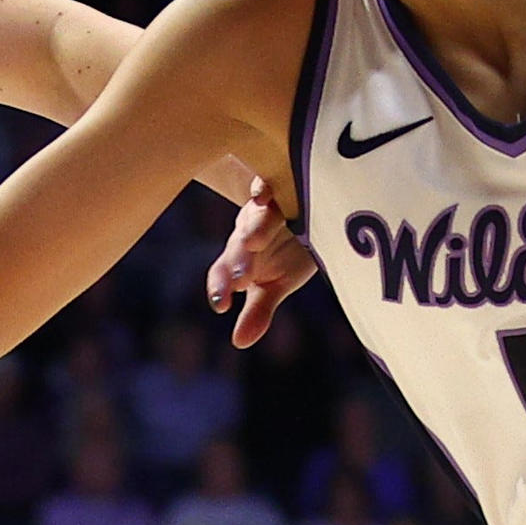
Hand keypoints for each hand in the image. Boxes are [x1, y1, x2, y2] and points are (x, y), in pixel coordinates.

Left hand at [204, 186, 321, 348]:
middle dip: (237, 262)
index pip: (223, 272)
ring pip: (256, 216)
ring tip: (253, 242)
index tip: (221, 306)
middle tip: (240, 281)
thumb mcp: (277, 283)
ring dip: (254, 228)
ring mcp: (266, 207)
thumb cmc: (287, 248)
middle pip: (238, 245)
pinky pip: (270, 182)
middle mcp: (248, 229)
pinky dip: (264, 186)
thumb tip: (239, 343)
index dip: (220, 287)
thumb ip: (259, 310)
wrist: (305, 203)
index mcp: (242, 256)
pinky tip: (263, 193)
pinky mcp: (285, 184)